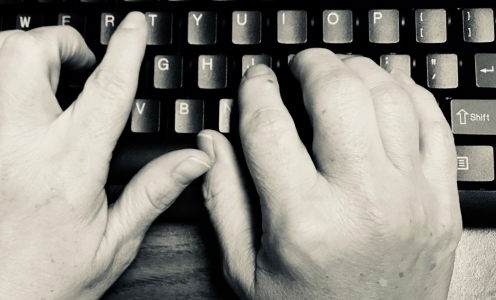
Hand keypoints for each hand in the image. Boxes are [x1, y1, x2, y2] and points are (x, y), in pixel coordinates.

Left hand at [0, 12, 210, 298]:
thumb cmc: (49, 277)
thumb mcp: (116, 240)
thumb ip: (155, 191)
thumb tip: (195, 159)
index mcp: (69, 167)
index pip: (105, 89)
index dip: (127, 48)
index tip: (135, 27)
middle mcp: (18, 146)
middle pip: (29, 54)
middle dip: (59, 41)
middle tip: (76, 60)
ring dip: (14, 49)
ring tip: (36, 66)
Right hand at [198, 49, 461, 298]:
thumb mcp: (245, 268)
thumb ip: (221, 200)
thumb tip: (210, 143)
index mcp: (303, 221)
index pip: (269, 125)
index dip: (255, 89)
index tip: (254, 78)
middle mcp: (361, 202)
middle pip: (336, 94)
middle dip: (311, 64)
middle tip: (298, 64)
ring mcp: (410, 199)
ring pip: (389, 98)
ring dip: (359, 70)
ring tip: (339, 72)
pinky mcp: (441, 202)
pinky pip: (435, 124)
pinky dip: (410, 93)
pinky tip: (388, 88)